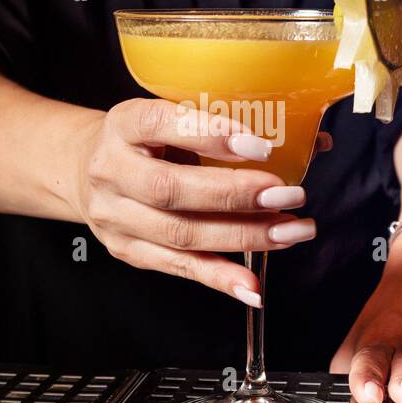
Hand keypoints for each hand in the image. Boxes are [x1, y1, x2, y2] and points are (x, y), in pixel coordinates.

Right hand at [73, 98, 318, 305]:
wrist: (87, 170)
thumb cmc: (146, 140)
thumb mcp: (171, 117)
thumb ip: (224, 125)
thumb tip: (314, 140)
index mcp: (124, 124)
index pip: (163, 124)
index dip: (211, 135)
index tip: (260, 146)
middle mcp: (113, 171)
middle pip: (172, 189)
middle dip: (236, 196)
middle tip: (289, 195)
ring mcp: (117, 217)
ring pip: (180, 234)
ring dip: (243, 237)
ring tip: (291, 231)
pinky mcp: (129, 251)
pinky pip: (179, 268)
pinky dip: (220, 278)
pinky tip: (254, 285)